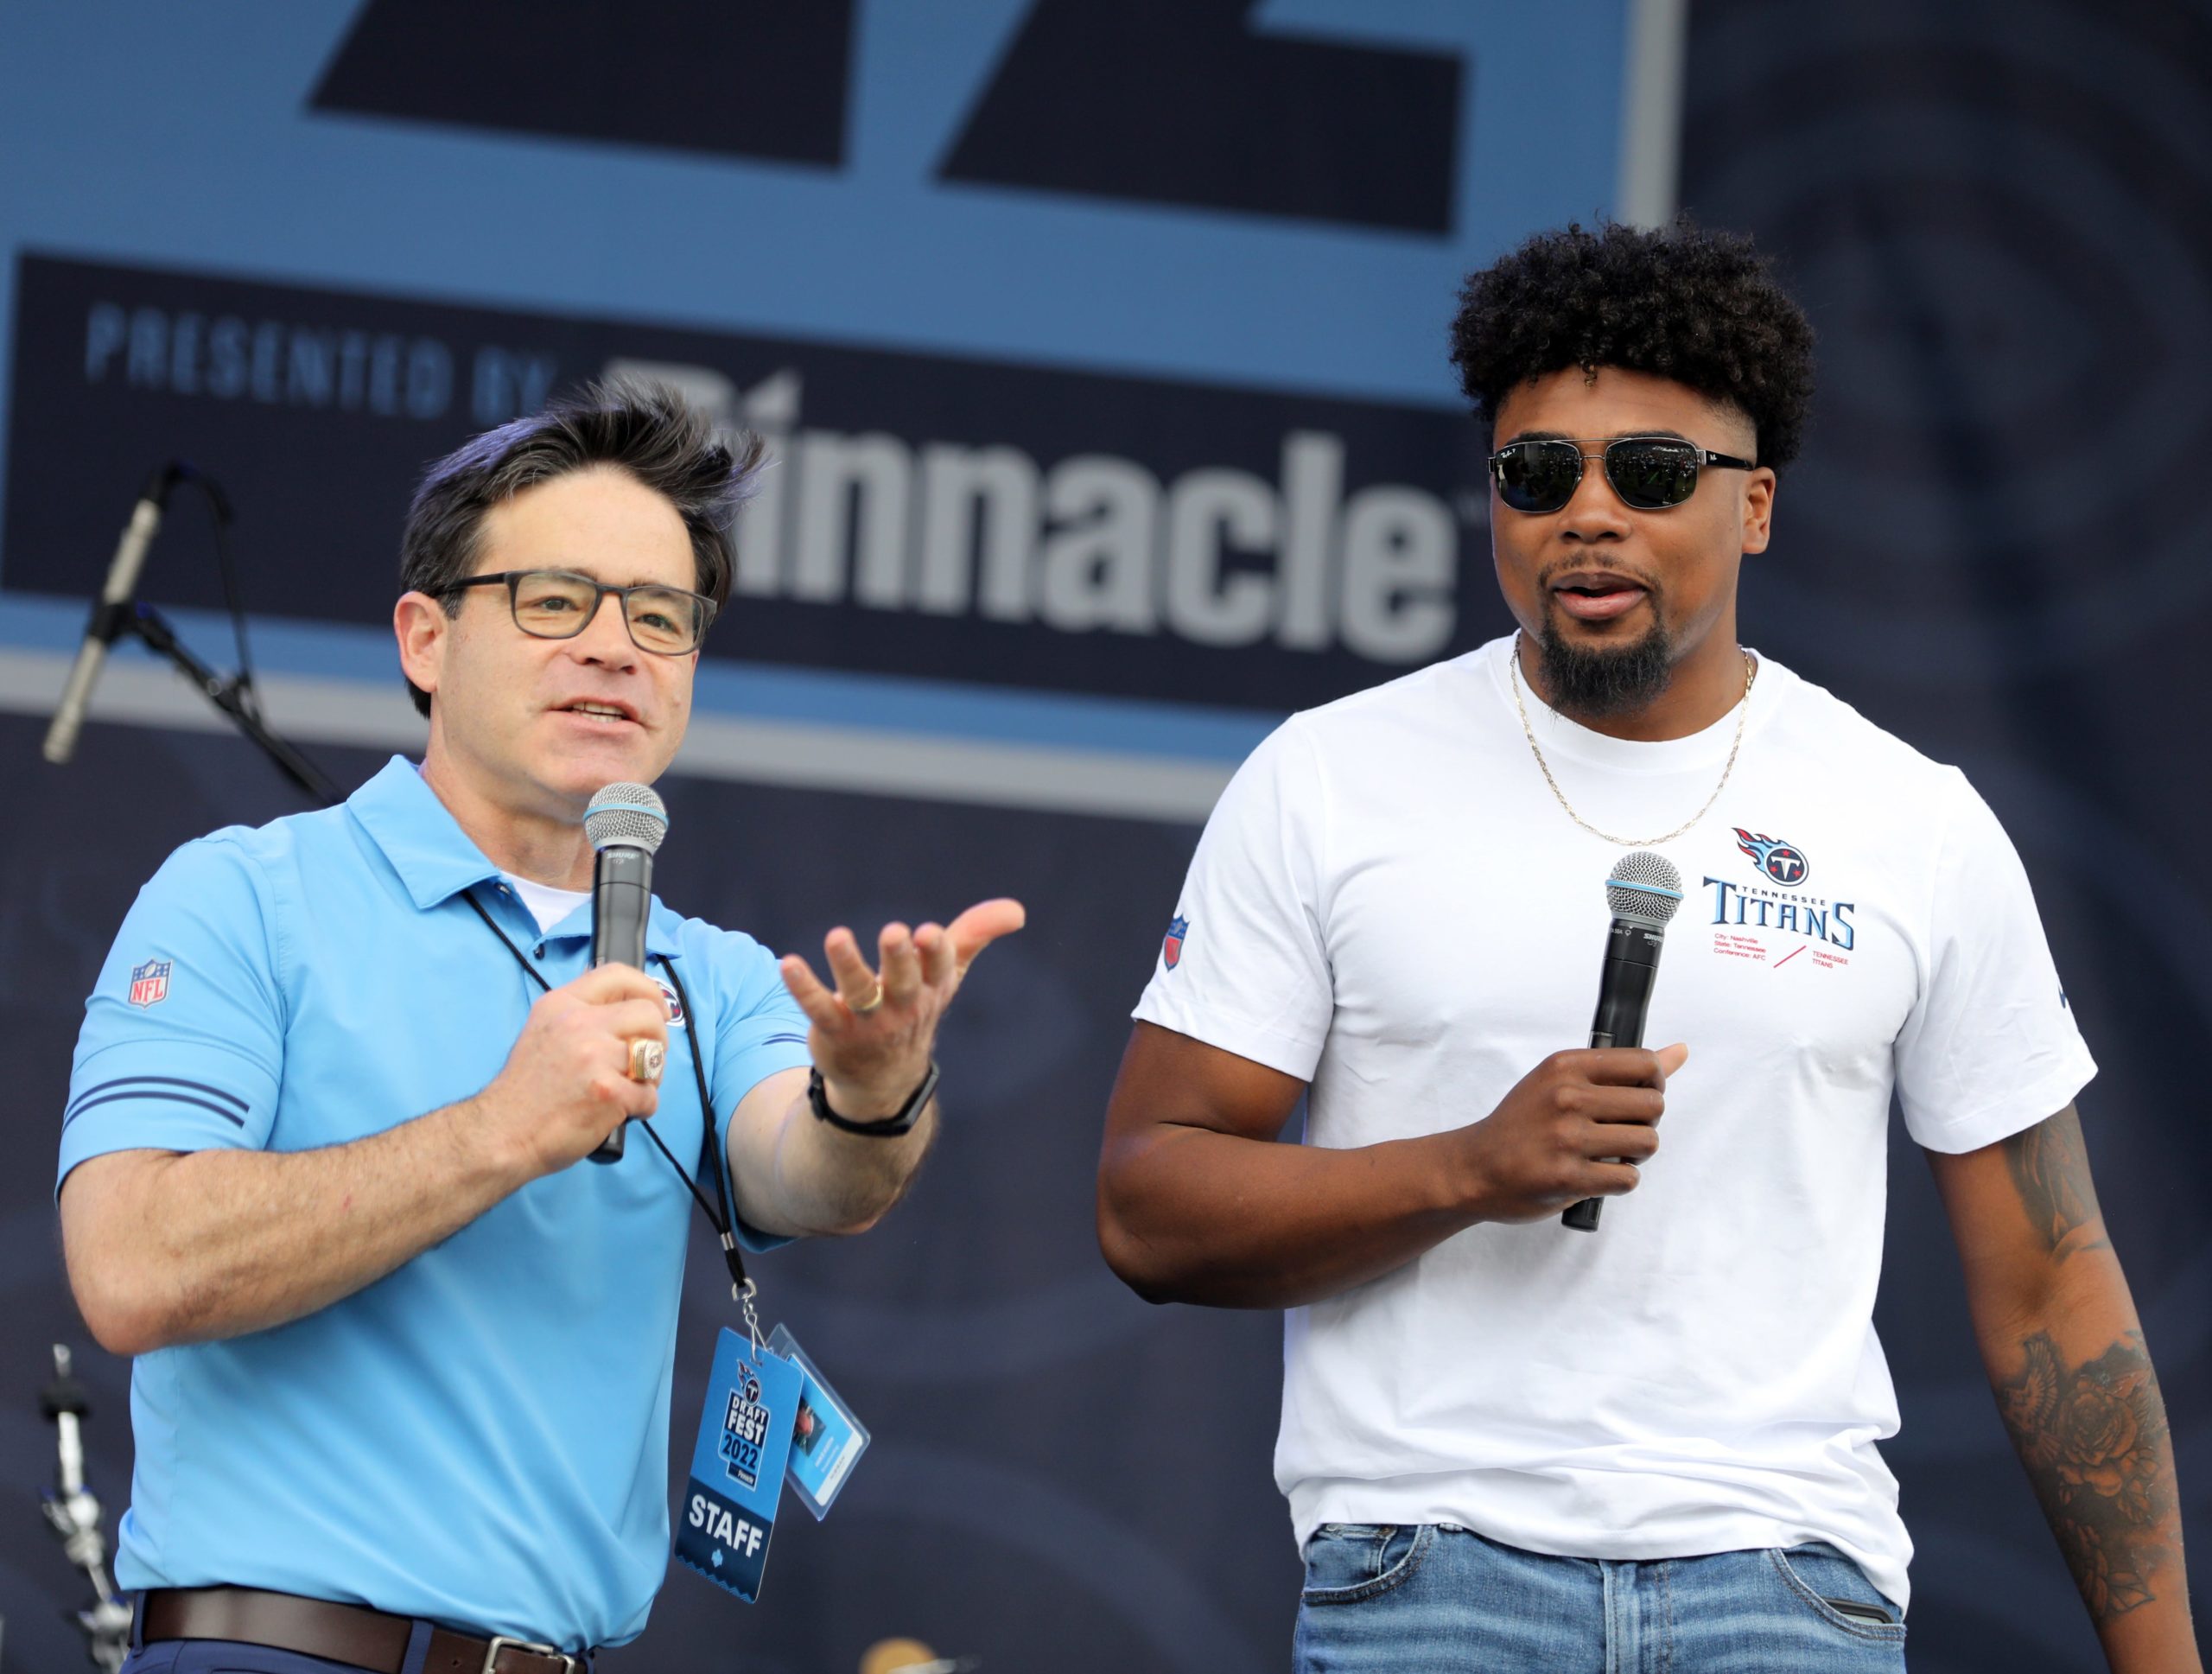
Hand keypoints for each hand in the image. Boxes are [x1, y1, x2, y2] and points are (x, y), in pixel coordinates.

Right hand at [473, 965, 670, 1176]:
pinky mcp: (609, 1091)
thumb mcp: (543, 1032)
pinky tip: (616, 1113)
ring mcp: (594, 1056)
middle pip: (648, 1013)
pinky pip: (649, 1096)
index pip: (617, 974)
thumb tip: (620, 1003)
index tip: (658, 1008)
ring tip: (628, 1088)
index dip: (648, 989)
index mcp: (562, 1005)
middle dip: (657, 1038)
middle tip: (644, 1060)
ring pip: (655, 1055)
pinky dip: (640, 1109)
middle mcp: (579, 1024)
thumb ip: (578, 1015)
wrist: (501, 1134)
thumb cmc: (524, 1092)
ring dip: (650, 1076)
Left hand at [779, 898, 1026, 1119]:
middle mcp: (903, 1007)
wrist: (883, 1082)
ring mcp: (868, 1023)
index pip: (939, 969)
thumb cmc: (916, 1010)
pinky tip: (788, 963)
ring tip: (837, 935)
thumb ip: (975, 936)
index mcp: (932, 990)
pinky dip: (803, 987)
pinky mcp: (833, 1031)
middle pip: (903, 982)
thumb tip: (1018, 910)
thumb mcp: (946, 975)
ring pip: (858, 992)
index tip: (929, 932)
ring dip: (847, 964)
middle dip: (900, 959)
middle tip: (896, 932)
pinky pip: (817, 1009)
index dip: (935, 952)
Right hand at [1458, 1043, 1688, 1222]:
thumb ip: (1620, 1069)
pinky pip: (1628, 1178)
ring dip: (1635, 1154)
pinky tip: (1596, 1175)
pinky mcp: (1568, 1178)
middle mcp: (1567, 1097)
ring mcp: (1567, 1138)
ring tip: (1610, 1154)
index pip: (1644, 1063)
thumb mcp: (1560, 1082)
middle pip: (1653, 1105)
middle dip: (1646, 1123)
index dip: (1654, 1084)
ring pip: (1647, 1143)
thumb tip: (1679, 1052)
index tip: (1637, 1098)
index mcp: (1566, 1066)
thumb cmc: (1521, 1123)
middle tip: (1621, 1131)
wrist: (1475, 1167)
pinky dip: (1619, 1181)